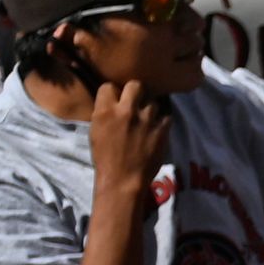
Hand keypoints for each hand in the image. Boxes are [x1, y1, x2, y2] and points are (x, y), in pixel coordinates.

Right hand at [89, 79, 173, 208]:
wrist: (123, 180)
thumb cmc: (105, 158)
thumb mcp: (96, 131)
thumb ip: (105, 112)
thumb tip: (114, 100)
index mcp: (105, 112)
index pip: (108, 86)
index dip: (113, 92)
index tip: (116, 99)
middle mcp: (126, 111)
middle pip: (136, 84)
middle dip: (136, 91)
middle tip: (136, 101)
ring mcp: (147, 119)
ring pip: (154, 100)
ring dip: (151, 107)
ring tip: (148, 117)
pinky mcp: (163, 129)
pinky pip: (167, 114)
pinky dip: (163, 118)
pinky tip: (158, 125)